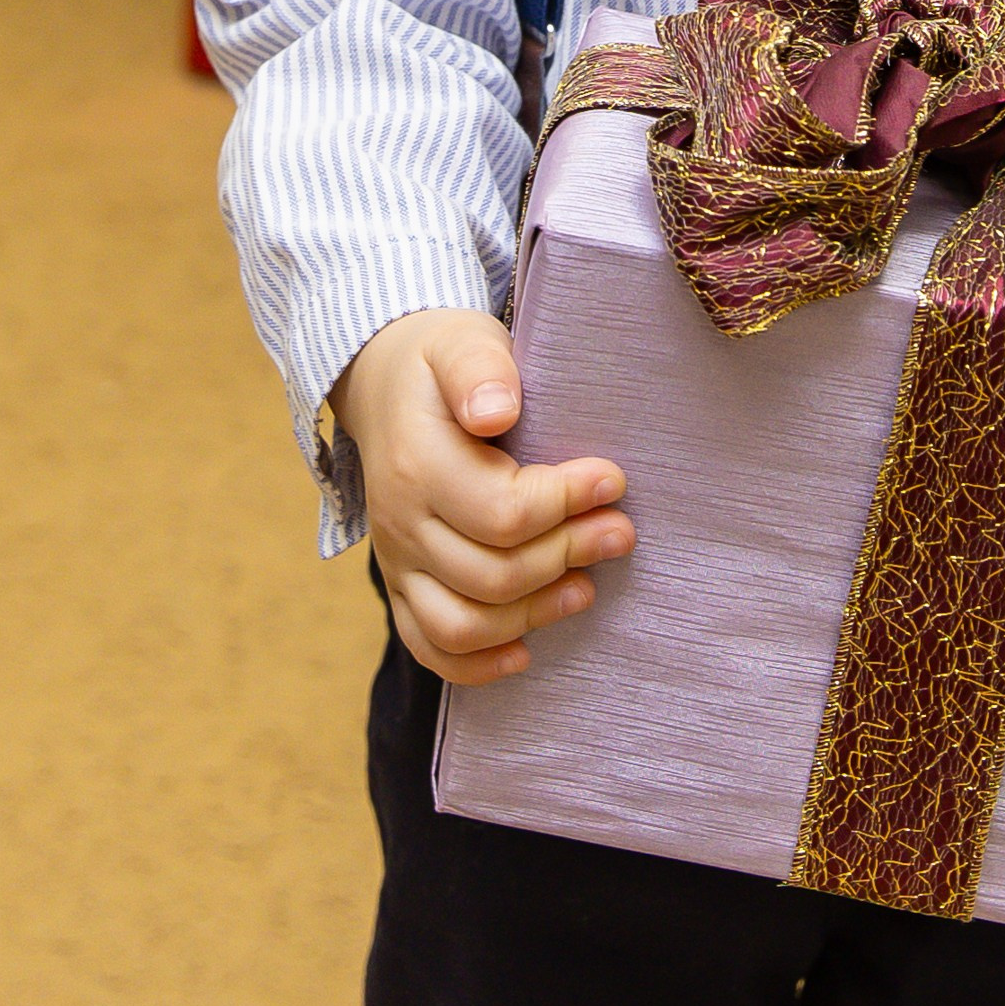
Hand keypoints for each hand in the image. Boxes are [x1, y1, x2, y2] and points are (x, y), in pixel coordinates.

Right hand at [330, 308, 634, 687]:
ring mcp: (397, 561)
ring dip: (535, 613)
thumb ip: (480, 369)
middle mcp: (401, 521)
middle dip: (568, 554)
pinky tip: (526, 651)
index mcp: (418, 463)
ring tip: (588, 586)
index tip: (614, 480)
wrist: (382, 382)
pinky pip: (428, 645)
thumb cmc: (438, 361)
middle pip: (492, 573)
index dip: (567, 502)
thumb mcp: (460, 341)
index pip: (502, 511)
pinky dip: (477, 664)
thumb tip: (499, 411)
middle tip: (622, 531)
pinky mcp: (401, 584)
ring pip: (464, 623)